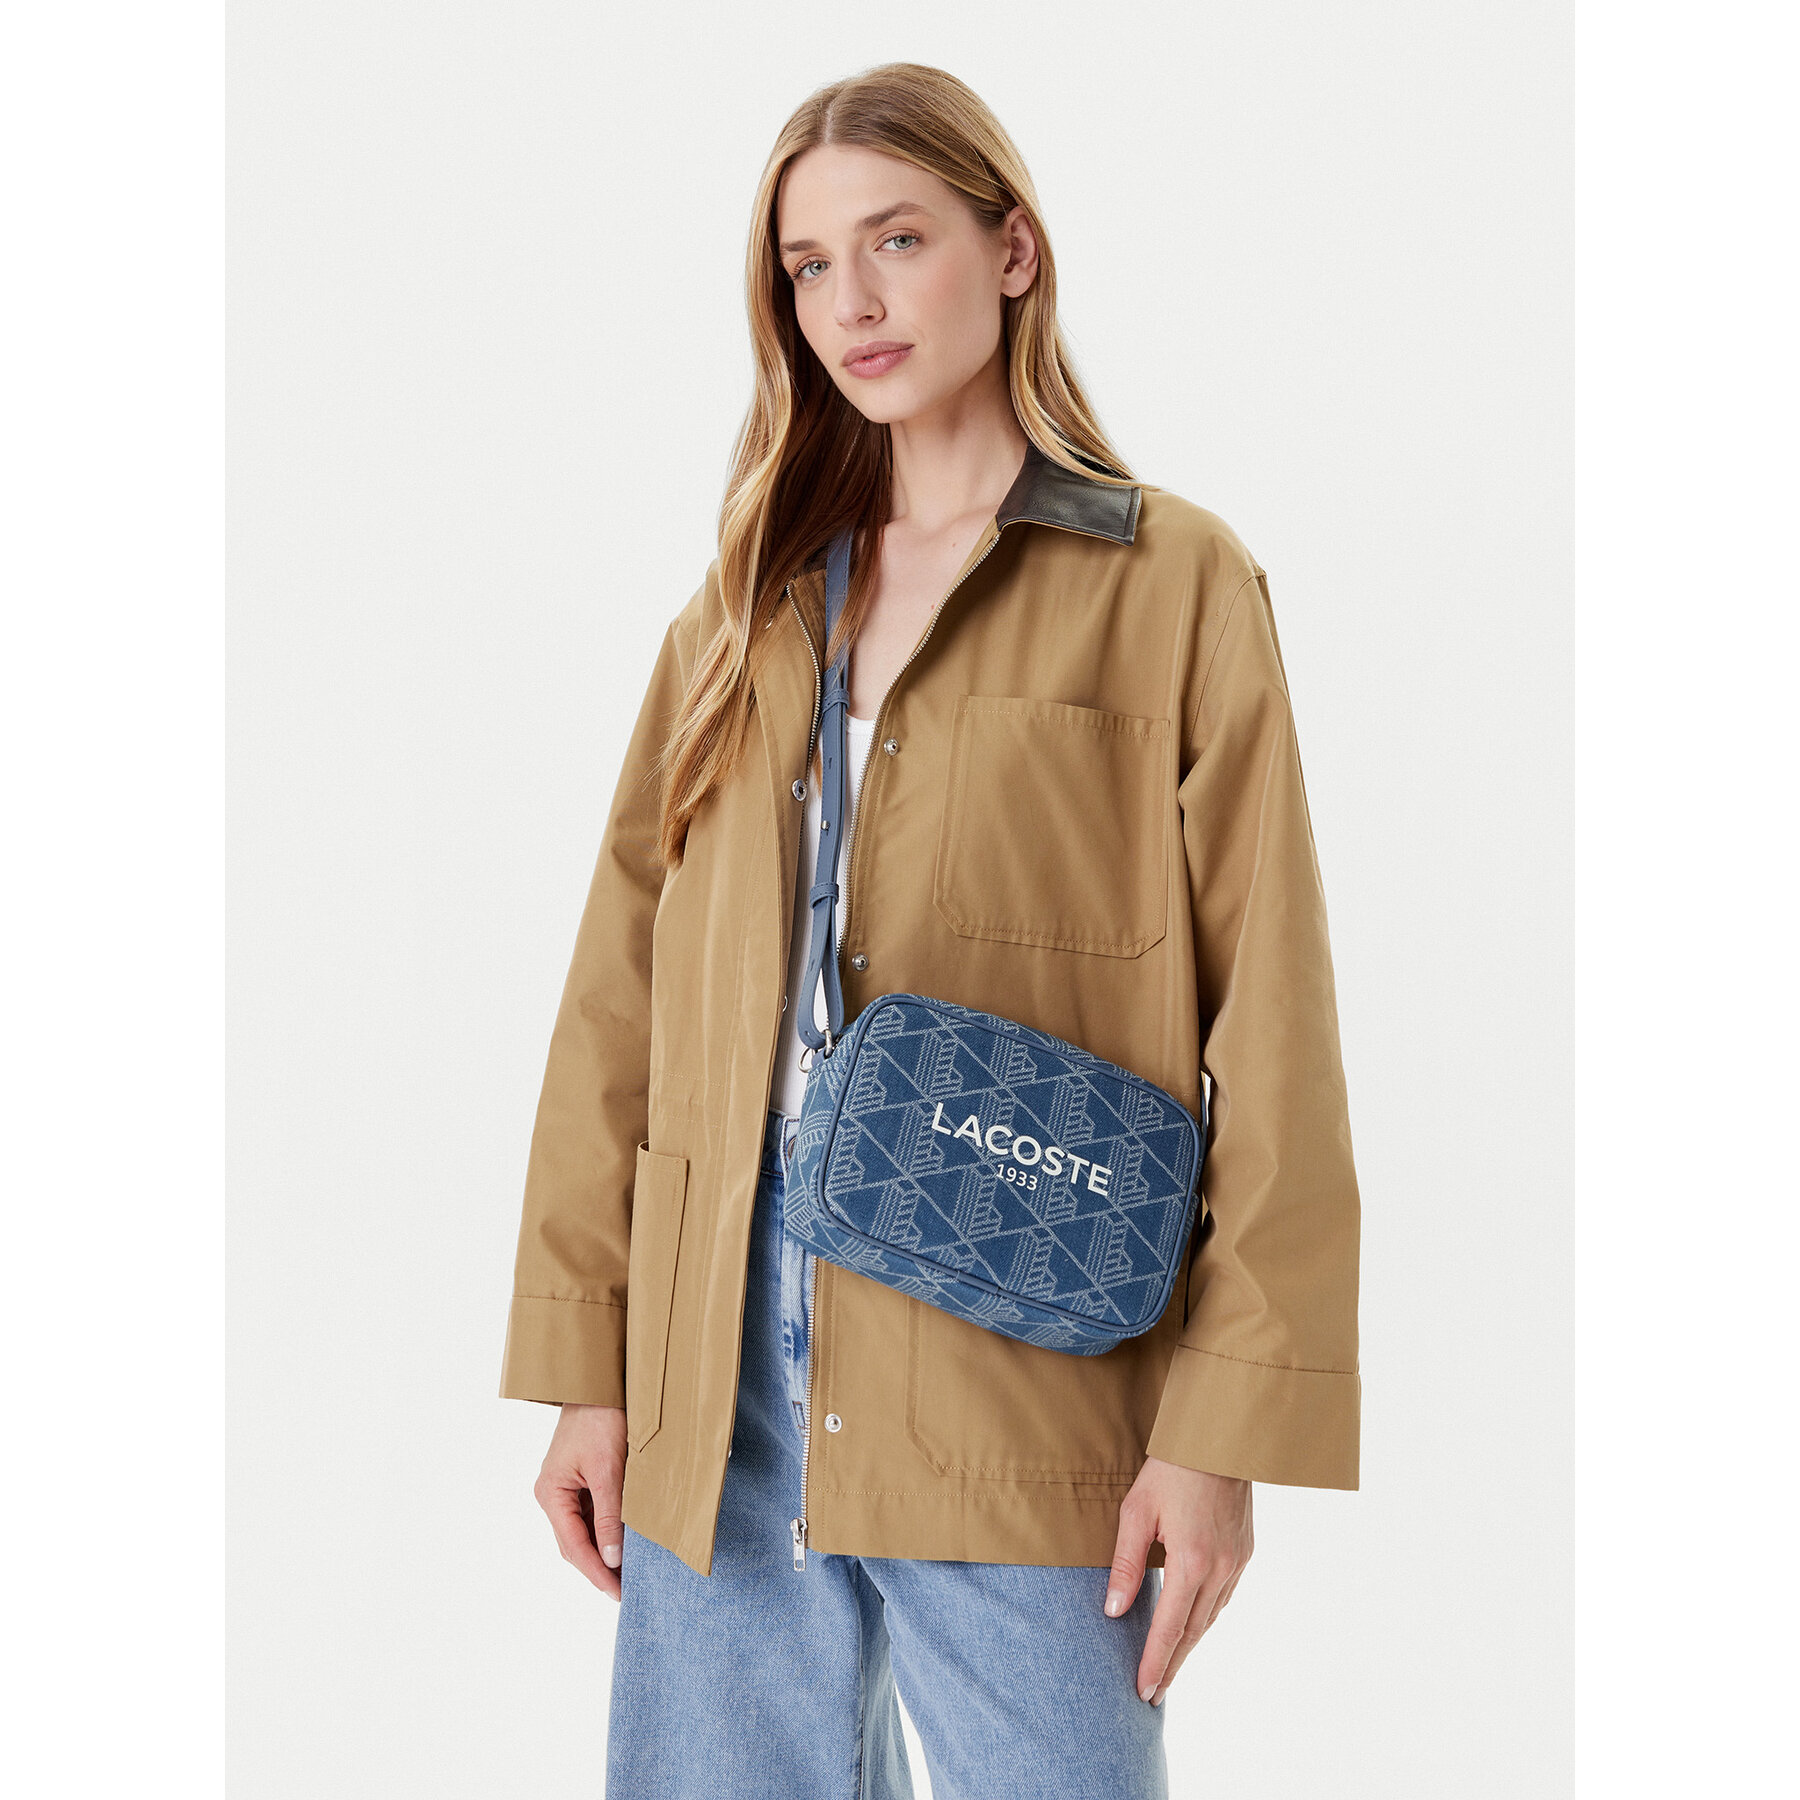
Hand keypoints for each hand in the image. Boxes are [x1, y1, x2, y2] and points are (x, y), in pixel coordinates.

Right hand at [534, 1403, 627, 1599]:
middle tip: (626, 1589)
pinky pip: (591, 1513)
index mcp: (551, 1493)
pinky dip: (607, 1529)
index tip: (617, 1593)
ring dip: (603, 1550)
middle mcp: (553, 1494)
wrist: (600, 1381)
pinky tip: (626, 1540)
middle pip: (575, 1542)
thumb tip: (612, 1559)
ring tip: (629, 1571)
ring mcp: (566, 1487)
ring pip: (584, 1530)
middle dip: (599, 1567)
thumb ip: (609, 1516)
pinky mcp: (581, 1478)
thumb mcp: (608, 1470)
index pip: (573, 1546)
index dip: (596, 1573)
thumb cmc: (600, 1419)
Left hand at [1105, 1458, 1252, 1705]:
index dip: (1155, 1662)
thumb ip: (1126, 1564)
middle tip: (1154, 1694)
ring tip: (1169, 1667)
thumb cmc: (1171, 1469)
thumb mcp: (1136, 1511)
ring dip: (1189, 1644)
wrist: (1220, 1437)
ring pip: (1211, 1617)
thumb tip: (1115, 1611)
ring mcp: (1237, 1561)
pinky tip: (1192, 1624)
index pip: (1169, 1627)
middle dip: (1172, 1665)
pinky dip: (1206, 1617)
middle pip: (1193, 1631)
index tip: (1143, 1691)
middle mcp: (1220, 1568)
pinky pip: (1224, 1596)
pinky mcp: (1245, 1551)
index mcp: (1191, 1561)